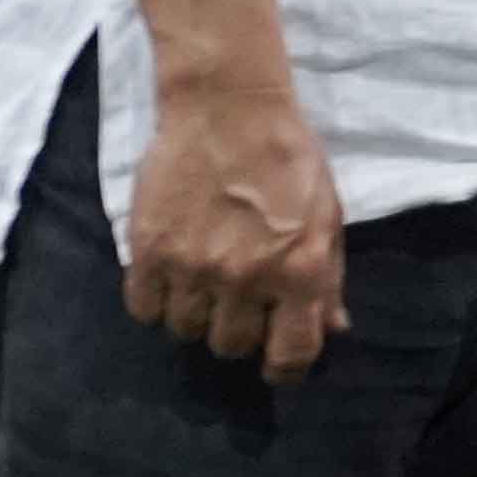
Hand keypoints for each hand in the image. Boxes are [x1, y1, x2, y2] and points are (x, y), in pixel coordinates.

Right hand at [120, 69, 347, 382]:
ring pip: (186, 331)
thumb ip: (328, 277)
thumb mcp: (327, 216)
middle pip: (231, 346)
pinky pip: (143, 308)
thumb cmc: (289, 160)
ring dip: (195, 316)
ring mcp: (193, 267)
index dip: (285, 368)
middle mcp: (246, 278)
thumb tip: (333, 328)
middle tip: (237, 304)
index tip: (276, 363)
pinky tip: (168, 278)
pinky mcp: (149, 250)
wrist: (227, 109)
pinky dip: (155, 301)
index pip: (292, 353)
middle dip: (237, 332)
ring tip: (201, 285)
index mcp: (299, 272)